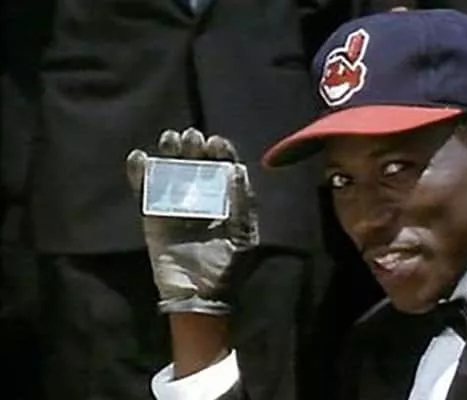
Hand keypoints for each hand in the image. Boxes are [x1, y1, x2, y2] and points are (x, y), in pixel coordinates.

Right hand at [126, 128, 258, 314]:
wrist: (198, 298)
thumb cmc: (226, 269)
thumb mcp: (243, 238)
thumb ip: (241, 205)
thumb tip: (237, 169)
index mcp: (225, 203)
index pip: (222, 170)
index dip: (220, 153)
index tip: (215, 142)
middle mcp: (201, 201)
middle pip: (195, 167)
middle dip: (193, 148)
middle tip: (190, 137)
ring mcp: (175, 209)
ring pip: (171, 175)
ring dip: (169, 155)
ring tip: (169, 140)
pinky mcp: (153, 220)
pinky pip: (145, 194)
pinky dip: (140, 175)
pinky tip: (139, 158)